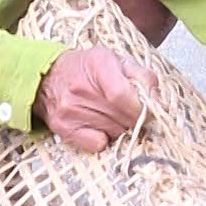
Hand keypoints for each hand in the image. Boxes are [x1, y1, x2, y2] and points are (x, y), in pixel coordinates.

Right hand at [33, 47, 157, 152]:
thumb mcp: (117, 60)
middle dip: (134, 118)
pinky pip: (96, 144)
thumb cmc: (88, 68)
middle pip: (122, 117)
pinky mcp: (63, 128)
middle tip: (130, 111)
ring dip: (120, 127)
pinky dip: (103, 138)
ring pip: (114, 132)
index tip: (147, 109)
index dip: (141, 108)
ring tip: (111, 114)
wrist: (48, 77)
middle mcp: (80, 89)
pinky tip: (100, 125)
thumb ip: (143, 77)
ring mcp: (69, 110)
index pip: (123, 95)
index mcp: (98, 65)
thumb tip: (157, 101)